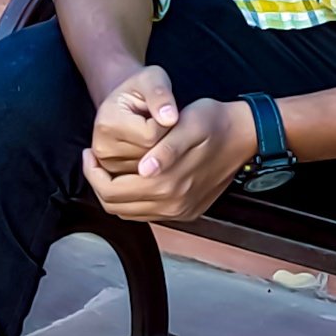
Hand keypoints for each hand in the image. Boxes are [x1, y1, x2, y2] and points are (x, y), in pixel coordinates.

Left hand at [84, 98, 255, 222]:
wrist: (245, 135)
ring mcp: (180, 211)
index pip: (113, 192)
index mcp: (169, 184)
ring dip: (115, 192)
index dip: (94, 174)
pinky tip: (133, 176)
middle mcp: (173, 205)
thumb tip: (144, 169)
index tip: (90, 153)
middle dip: (99, 183)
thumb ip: (165, 149)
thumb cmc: (214, 122)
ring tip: (110, 168)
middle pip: (117, 207)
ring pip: (130, 213)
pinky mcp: (186, 211)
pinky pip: (148, 213)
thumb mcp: (188, 124)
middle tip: (94, 160)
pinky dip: (133, 199)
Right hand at [90, 66, 177, 177]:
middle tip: (157, 124)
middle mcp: (102, 149)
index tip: (160, 113)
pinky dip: (156, 167)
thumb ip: (160, 94)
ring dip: (160, 154)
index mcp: (107, 123)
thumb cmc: (142, 89)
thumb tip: (170, 118)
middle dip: (164, 142)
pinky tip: (151, 149)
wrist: (127, 103)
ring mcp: (107, 167)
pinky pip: (148, 180)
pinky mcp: (115, 179)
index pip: (151, 137)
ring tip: (152, 135)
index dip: (165, 126)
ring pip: (150, 172)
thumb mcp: (152, 79)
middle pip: (150, 157)